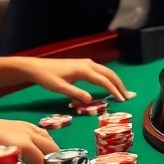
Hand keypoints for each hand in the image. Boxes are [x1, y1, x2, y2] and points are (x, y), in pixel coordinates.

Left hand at [14, 57, 128, 103]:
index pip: (104, 81)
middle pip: (109, 74)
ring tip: (122, 92)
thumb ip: (76, 93)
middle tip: (127, 97)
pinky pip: (100, 71)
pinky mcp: (83, 64)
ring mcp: (86, 63)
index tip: (122, 100)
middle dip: (119, 85)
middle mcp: (88, 64)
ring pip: (106, 71)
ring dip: (115, 81)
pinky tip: (109, 84)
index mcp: (84, 70)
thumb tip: (91, 101)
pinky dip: (108, 78)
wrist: (36, 67)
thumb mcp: (60, 88)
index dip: (114, 91)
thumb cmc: (46, 77)